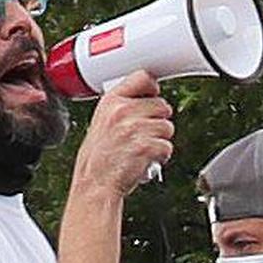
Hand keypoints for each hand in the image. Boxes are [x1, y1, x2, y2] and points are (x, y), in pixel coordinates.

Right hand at [72, 71, 174, 196]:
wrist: (95, 184)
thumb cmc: (99, 159)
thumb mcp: (102, 123)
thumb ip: (122, 108)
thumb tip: (147, 100)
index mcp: (111, 102)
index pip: (143, 78)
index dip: (153, 89)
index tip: (152, 96)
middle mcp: (123, 111)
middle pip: (162, 105)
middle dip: (158, 121)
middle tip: (144, 135)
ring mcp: (135, 128)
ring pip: (167, 127)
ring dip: (160, 140)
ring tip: (143, 149)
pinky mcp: (146, 146)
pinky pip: (167, 146)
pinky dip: (161, 156)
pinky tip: (146, 160)